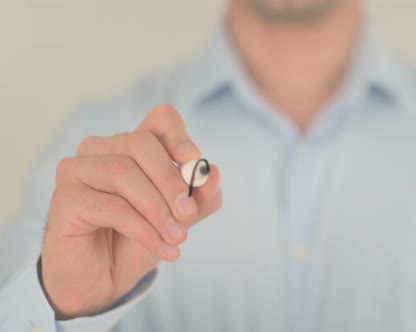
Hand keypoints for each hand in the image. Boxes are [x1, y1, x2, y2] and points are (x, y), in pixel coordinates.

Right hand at [41, 105, 221, 318]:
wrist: (104, 280)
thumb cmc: (139, 240)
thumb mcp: (179, 218)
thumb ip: (200, 197)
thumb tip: (213, 173)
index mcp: (131, 144)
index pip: (160, 120)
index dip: (179, 138)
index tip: (195, 166)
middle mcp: (100, 149)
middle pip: (140, 143)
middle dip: (171, 181)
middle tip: (189, 215)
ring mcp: (76, 170)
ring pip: (123, 173)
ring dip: (157, 210)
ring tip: (177, 237)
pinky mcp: (64, 199)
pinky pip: (110, 206)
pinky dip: (143, 229)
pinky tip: (162, 248)